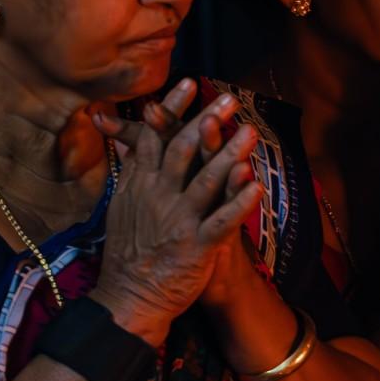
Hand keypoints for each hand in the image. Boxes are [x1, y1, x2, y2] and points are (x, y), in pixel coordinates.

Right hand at [90, 92, 263, 338]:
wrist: (129, 297)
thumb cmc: (130, 251)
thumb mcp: (123, 205)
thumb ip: (134, 169)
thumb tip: (132, 136)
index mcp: (141, 184)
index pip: (157, 138)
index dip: (173, 109)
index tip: (190, 83)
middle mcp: (159, 197)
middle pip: (184, 150)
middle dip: (208, 122)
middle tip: (230, 99)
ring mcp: (179, 221)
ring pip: (206, 181)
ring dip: (230, 155)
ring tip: (251, 132)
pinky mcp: (197, 246)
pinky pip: (221, 221)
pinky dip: (239, 203)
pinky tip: (257, 186)